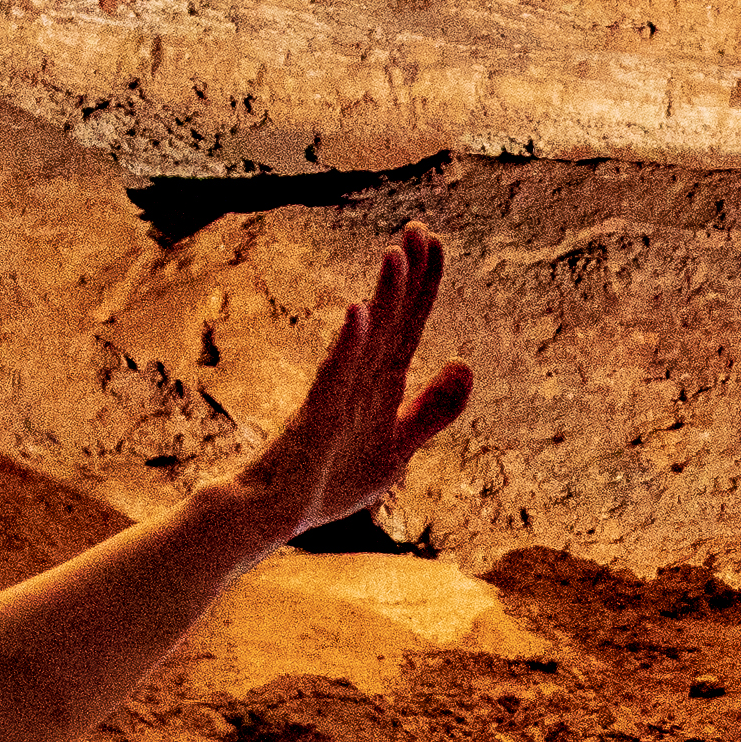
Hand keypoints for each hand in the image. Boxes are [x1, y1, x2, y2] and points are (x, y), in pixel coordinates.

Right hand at [225, 227, 477, 540]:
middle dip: (408, 276)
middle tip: (419, 227)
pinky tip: (359, 313)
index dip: (425, 286)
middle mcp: (359, 380)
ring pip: (367, 340)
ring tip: (397, 256)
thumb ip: (433, 409)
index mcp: (380, 384)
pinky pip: (334, 376)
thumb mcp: (398, 447)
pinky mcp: (316, 417)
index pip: (409, 326)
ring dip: (383, 298)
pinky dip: (349, 345)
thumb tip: (466, 362)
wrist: (274, 515)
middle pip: (391, 320)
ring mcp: (336, 395)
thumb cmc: (330, 479)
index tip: (435, 242)